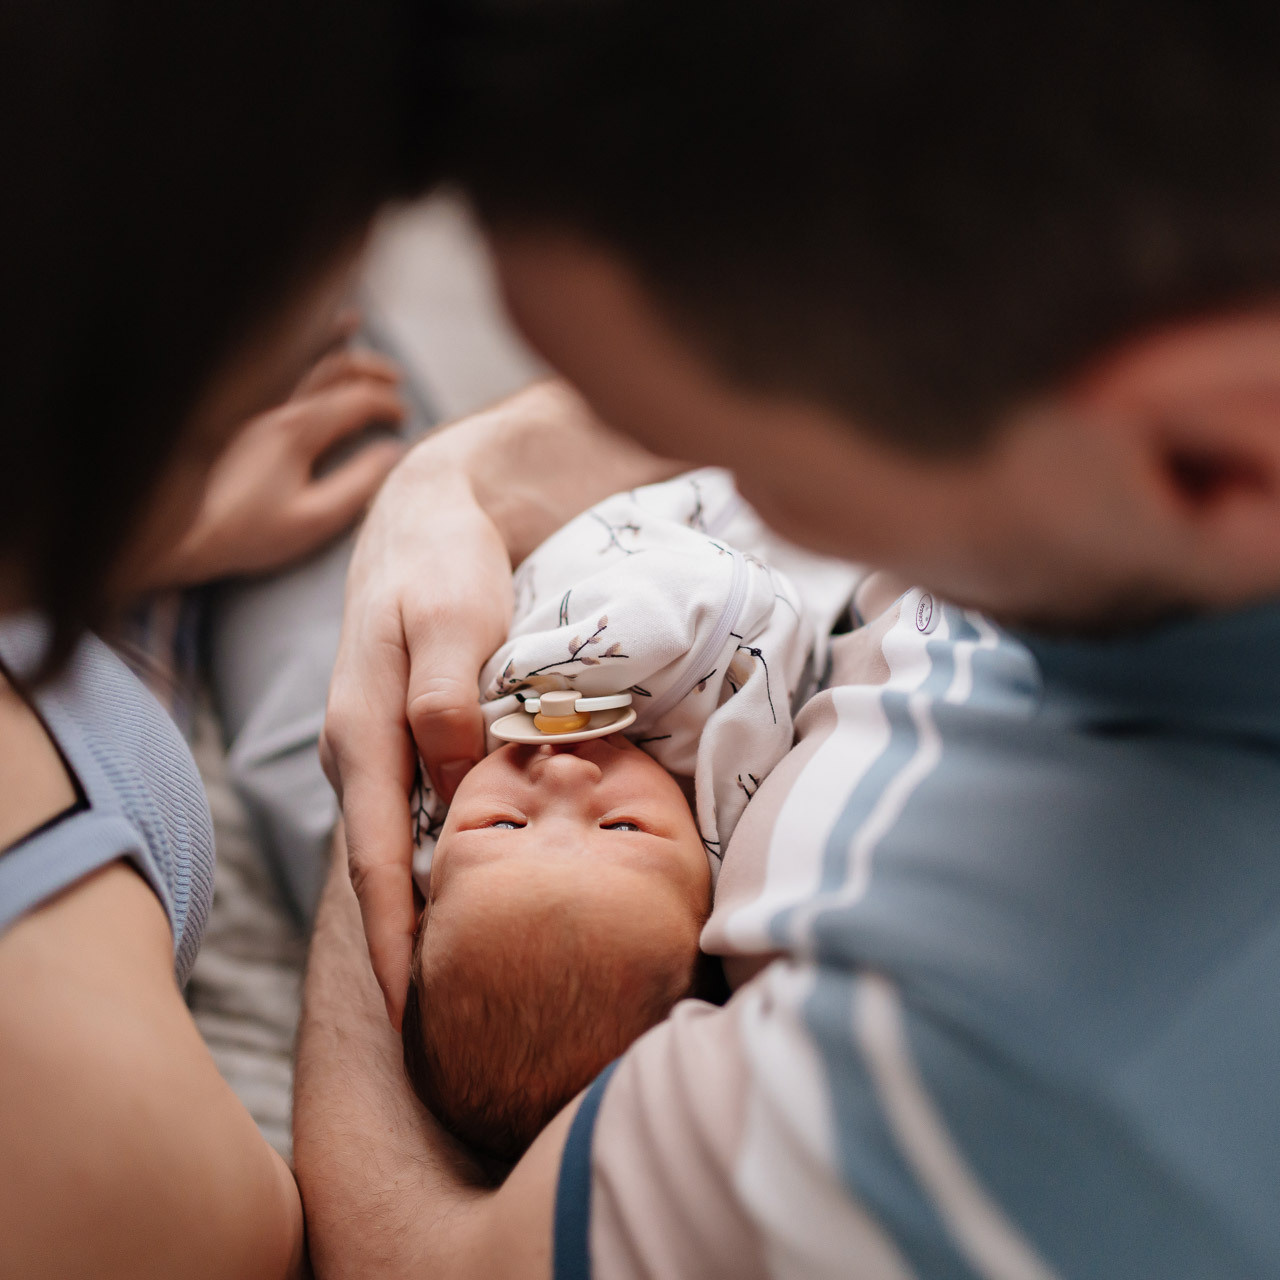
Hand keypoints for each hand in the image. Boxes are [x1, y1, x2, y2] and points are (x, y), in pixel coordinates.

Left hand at [148, 347, 406, 587]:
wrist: (174, 533)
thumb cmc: (243, 532)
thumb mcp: (313, 520)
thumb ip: (358, 485)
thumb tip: (392, 455)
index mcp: (298, 430)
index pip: (357, 400)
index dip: (388, 405)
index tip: (404, 417)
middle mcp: (274, 405)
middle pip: (334, 369)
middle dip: (372, 371)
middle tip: (396, 382)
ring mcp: (250, 404)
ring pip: (298, 357)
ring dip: (330, 341)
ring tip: (352, 324)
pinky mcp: (231, 412)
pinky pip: (268, 367)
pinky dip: (288, 348)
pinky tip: (292, 341)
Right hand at [321, 447, 514, 1025]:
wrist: (430, 516)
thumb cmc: (443, 564)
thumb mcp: (454, 619)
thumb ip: (451, 702)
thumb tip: (457, 783)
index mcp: (363, 733)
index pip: (376, 860)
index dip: (393, 940)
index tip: (410, 1014)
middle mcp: (360, 750)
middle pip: (381, 869)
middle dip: (403, 950)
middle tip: (441, 1032)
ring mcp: (378, 745)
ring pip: (400, 846)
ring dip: (421, 913)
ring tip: (458, 984)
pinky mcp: (403, 735)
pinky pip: (417, 814)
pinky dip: (437, 862)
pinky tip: (467, 895)